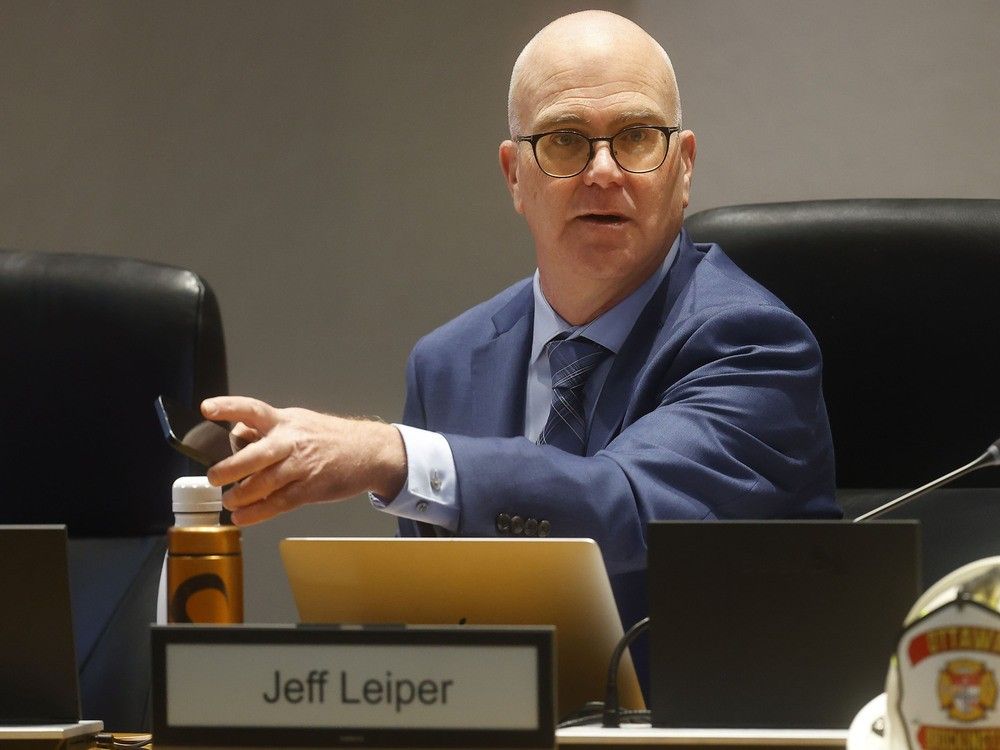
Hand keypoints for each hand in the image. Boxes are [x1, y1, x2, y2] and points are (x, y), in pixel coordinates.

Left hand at [201, 396, 405, 525]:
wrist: (370, 451)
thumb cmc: (331, 437)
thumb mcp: (299, 422)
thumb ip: (268, 430)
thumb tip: (236, 435)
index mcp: (285, 421)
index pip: (252, 410)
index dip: (229, 407)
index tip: (207, 409)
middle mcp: (292, 441)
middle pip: (255, 454)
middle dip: (230, 468)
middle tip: (214, 478)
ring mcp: (302, 466)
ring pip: (264, 483)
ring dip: (241, 495)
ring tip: (229, 502)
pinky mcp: (311, 488)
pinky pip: (279, 503)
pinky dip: (257, 513)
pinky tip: (242, 518)